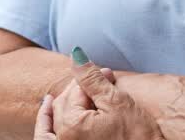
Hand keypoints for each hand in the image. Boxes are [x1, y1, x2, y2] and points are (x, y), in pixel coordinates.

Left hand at [39, 49, 162, 139]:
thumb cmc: (138, 137)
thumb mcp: (117, 103)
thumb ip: (93, 78)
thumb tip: (76, 53)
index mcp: (72, 124)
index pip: (77, 91)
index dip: (92, 78)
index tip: (108, 73)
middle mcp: (63, 139)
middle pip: (65, 104)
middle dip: (80, 89)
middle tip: (99, 79)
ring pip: (56, 118)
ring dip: (60, 102)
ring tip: (64, 89)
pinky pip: (48, 137)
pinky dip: (46, 123)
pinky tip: (48, 108)